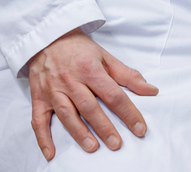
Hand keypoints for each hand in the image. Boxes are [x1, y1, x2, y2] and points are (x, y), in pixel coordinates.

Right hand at [25, 29, 158, 158]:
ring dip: (79, 132)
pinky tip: (50, 153)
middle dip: (104, 127)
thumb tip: (151, 91)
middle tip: (116, 144)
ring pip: (66, 114)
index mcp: (89, 69)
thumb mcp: (105, 56)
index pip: (113, 94)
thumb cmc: (77, 48)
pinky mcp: (39, 98)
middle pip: (89, 107)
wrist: (46, 37)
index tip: (140, 128)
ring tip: (92, 147)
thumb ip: (128, 75)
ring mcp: (52, 90)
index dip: (128, 113)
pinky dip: (43, 138)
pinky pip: (38, 120)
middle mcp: (70, 80)